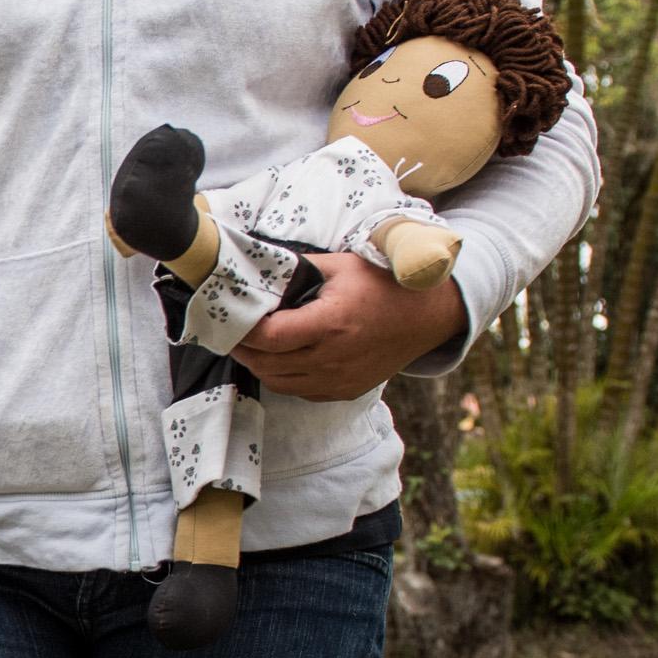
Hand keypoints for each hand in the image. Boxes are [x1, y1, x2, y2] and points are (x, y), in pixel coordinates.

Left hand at [234, 252, 466, 399]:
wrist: (428, 315)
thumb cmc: (383, 284)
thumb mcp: (341, 266)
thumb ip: (298, 270)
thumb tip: (260, 270)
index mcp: (330, 324)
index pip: (269, 337)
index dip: (242, 330)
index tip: (231, 317)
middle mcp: (333, 358)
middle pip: (267, 364)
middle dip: (242, 349)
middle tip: (229, 332)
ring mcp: (340, 379)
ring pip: (279, 383)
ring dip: (259, 365)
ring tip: (249, 345)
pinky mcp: (346, 390)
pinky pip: (301, 391)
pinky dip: (283, 377)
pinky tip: (279, 358)